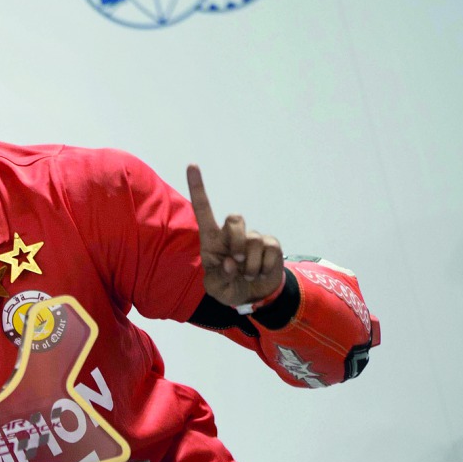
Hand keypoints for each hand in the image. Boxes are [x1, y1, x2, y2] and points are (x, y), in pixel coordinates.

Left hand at [187, 164, 282, 308]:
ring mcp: (253, 238)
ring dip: (250, 265)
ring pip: (254, 240)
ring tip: (248, 275)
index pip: (203, 210)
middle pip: (235, 218)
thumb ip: (219, 277)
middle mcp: (231, 234)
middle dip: (237, 241)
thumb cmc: (228, 286)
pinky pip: (270, 251)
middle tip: (236, 262)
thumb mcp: (216, 288)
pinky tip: (261, 273)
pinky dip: (264, 267)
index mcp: (212, 240)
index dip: (198, 188)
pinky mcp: (271, 245)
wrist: (253, 296)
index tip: (192, 165)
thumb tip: (230, 262)